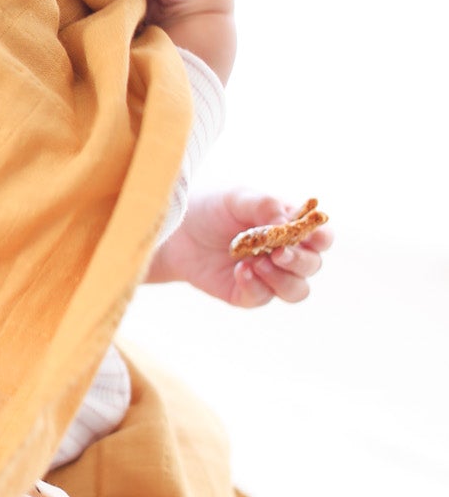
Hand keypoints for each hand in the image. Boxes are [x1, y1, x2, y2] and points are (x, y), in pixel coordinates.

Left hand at [147, 188, 333, 307]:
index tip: (308, 235)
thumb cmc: (211, 208)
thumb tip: (288, 222)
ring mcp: (268, 276)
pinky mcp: (247, 293)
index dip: (321, 238)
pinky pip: (263, 298)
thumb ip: (264, 205)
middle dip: (299, 261)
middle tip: (277, 252)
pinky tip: (239, 271)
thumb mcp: (237, 198)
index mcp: (290, 228)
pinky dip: (255, 285)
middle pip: (313, 266)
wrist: (175, 231)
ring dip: (282, 279)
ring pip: (298, 290)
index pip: (321, 237)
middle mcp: (285, 254)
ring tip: (256, 262)